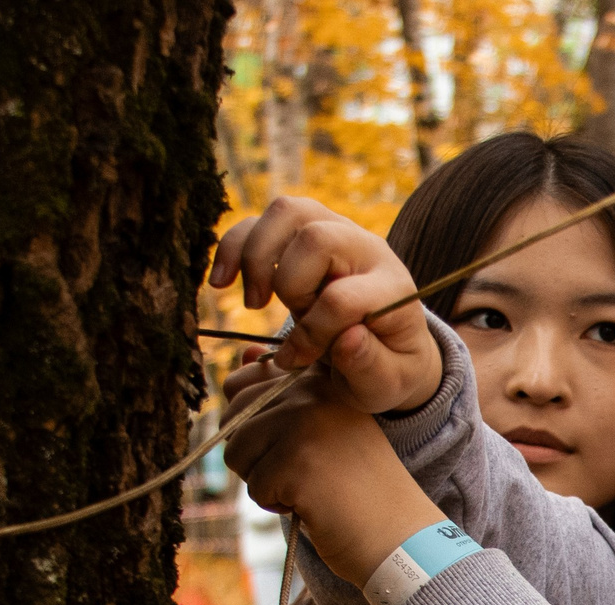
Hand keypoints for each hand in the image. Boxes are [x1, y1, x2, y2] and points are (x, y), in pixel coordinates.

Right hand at [211, 195, 443, 414]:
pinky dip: (234, 246)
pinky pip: (261, 219)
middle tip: (287, 321)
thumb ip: (372, 366)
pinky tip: (221, 281)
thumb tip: (348, 339)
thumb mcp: (390, 382)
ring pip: (287, 212)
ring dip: (256, 258)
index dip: (312, 332)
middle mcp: (366, 248)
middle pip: (315, 237)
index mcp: (393, 287)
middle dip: (288, 286)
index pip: (342, 296)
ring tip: (254, 303)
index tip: (298, 358)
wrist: (386, 343)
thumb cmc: (387, 365)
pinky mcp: (303, 231)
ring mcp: (334, 231)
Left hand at [224, 358, 442, 585]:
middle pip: (234, 416)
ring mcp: (305, 422)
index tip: (294, 444)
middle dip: (254, 454)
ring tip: (308, 486)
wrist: (396, 532)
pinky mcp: (297, 460)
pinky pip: (254, 486)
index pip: (242, 383)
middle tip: (302, 471)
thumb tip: (244, 356)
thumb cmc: (356, 485)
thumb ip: (280, 392)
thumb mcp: (322, 427)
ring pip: (237, 451)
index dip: (251, 423)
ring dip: (264, 480)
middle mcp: (311, 390)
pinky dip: (276, 504)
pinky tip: (312, 504)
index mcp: (317, 378)